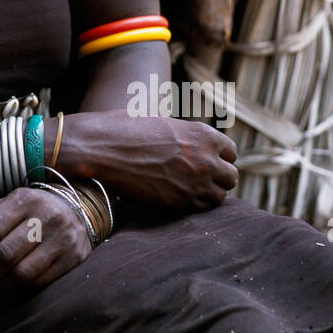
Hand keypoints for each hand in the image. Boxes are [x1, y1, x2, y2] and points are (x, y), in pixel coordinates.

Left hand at [0, 187, 91, 294]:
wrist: (77, 209)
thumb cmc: (29, 212)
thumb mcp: (3, 209)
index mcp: (22, 200)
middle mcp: (45, 217)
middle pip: (4, 254)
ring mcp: (62, 239)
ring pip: (22, 274)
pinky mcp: (74, 259)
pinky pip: (40, 284)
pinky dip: (19, 290)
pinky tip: (9, 288)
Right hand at [84, 111, 237, 210]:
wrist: (102, 149)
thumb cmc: (125, 131)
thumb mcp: (164, 124)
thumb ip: (187, 137)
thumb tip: (194, 147)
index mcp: (204, 134)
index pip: (231, 152)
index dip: (217, 157)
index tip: (204, 161)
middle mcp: (206, 158)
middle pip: (231, 176)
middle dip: (217, 177)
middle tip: (197, 178)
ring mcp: (196, 182)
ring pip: (220, 196)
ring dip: (208, 193)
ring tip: (186, 189)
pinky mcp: (181, 202)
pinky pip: (203, 209)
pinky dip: (194, 205)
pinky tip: (178, 196)